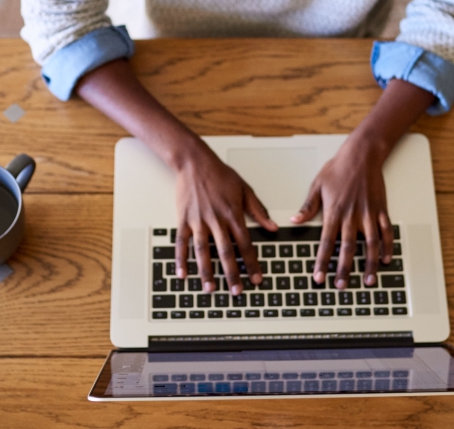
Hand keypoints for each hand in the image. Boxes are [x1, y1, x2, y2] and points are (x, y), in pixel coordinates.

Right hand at [73, 60, 278, 294]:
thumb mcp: (245, 189)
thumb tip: (273, 227)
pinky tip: (182, 274)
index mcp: (233, 214)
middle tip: (236, 292)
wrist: (195, 162)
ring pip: (203, 251)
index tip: (257, 278)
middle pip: (225, 252)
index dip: (252, 263)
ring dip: (207, 272)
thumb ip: (259, 210)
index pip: (245, 244)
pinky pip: (181, 243)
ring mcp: (198, 221)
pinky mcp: (183, 219)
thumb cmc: (220, 174)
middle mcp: (216, 220)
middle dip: (232, 274)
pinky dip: (181, 259)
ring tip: (210, 288)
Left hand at [292, 135, 393, 288]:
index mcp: (333, 212)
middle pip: (347, 249)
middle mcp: (351, 216)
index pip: (326, 243)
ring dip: (369, 264)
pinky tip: (385, 259)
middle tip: (341, 286)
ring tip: (369, 281)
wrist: (362, 154)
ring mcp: (368, 214)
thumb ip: (308, 206)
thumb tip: (295, 220)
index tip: (319, 277)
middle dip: (344, 270)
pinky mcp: (381, 210)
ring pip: (370, 244)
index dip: (322, 262)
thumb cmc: (338, 168)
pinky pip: (386, 232)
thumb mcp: (317, 186)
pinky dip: (387, 246)